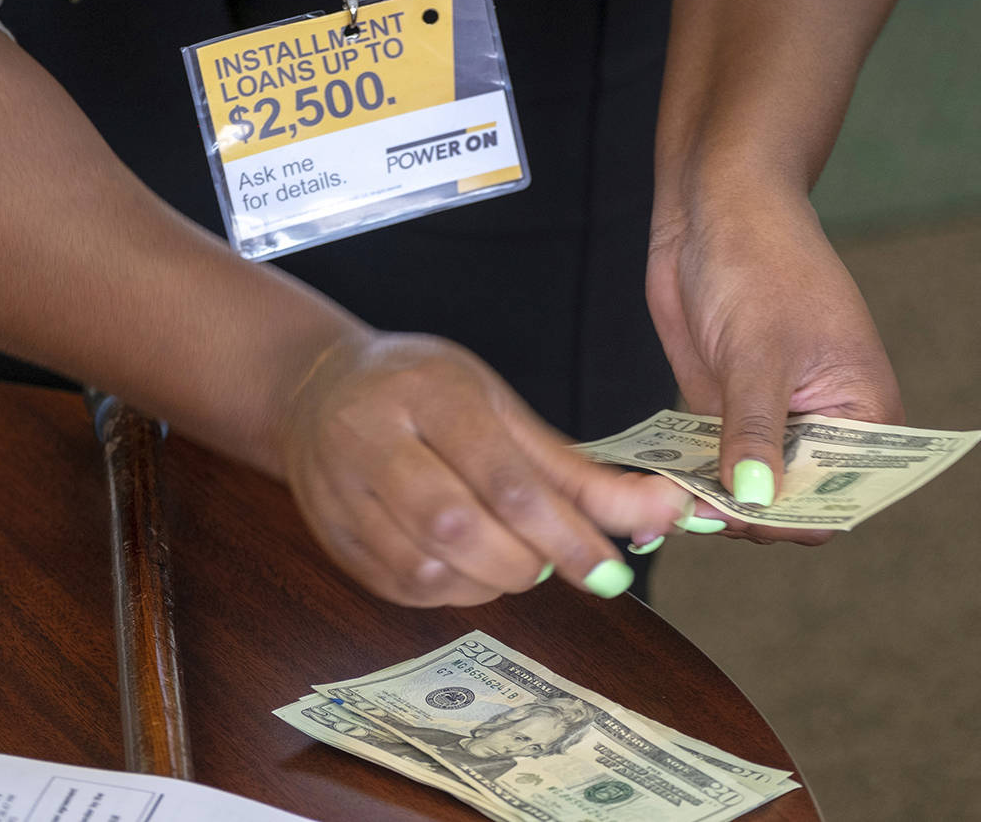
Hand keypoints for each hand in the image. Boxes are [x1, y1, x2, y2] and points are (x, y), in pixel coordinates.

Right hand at [280, 332, 692, 605]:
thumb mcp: (499, 409)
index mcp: (429, 393)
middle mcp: (373, 437)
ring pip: (425, 568)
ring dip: (485, 582)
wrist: (317, 389)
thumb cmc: (423, 393)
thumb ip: (576, 471)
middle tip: (548, 561)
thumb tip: (662, 513)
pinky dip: (449, 591)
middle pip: (458, 527)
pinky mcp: (330, 534)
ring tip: (506, 559)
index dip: (564, 533)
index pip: (504, 477)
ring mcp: (340, 489)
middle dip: (522, 561)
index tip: (609, 570)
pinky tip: (465, 567)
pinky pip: (398, 587)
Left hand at [646, 191, 904, 544]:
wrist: (715, 210)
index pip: (838, 500)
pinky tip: (658, 484)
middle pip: (788, 505)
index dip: (792, 519)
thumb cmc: (760, 261)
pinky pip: (710, 464)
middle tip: (692, 513)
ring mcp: (770, 422)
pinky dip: (689, 478)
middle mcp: (821, 427)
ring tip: (668, 503)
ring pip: (745, 491)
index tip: (741, 517)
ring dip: (710, 501)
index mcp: (863, 415)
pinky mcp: (725, 412)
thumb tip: (755, 499)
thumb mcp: (757, 351)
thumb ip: (754, 430)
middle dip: (746, 516)